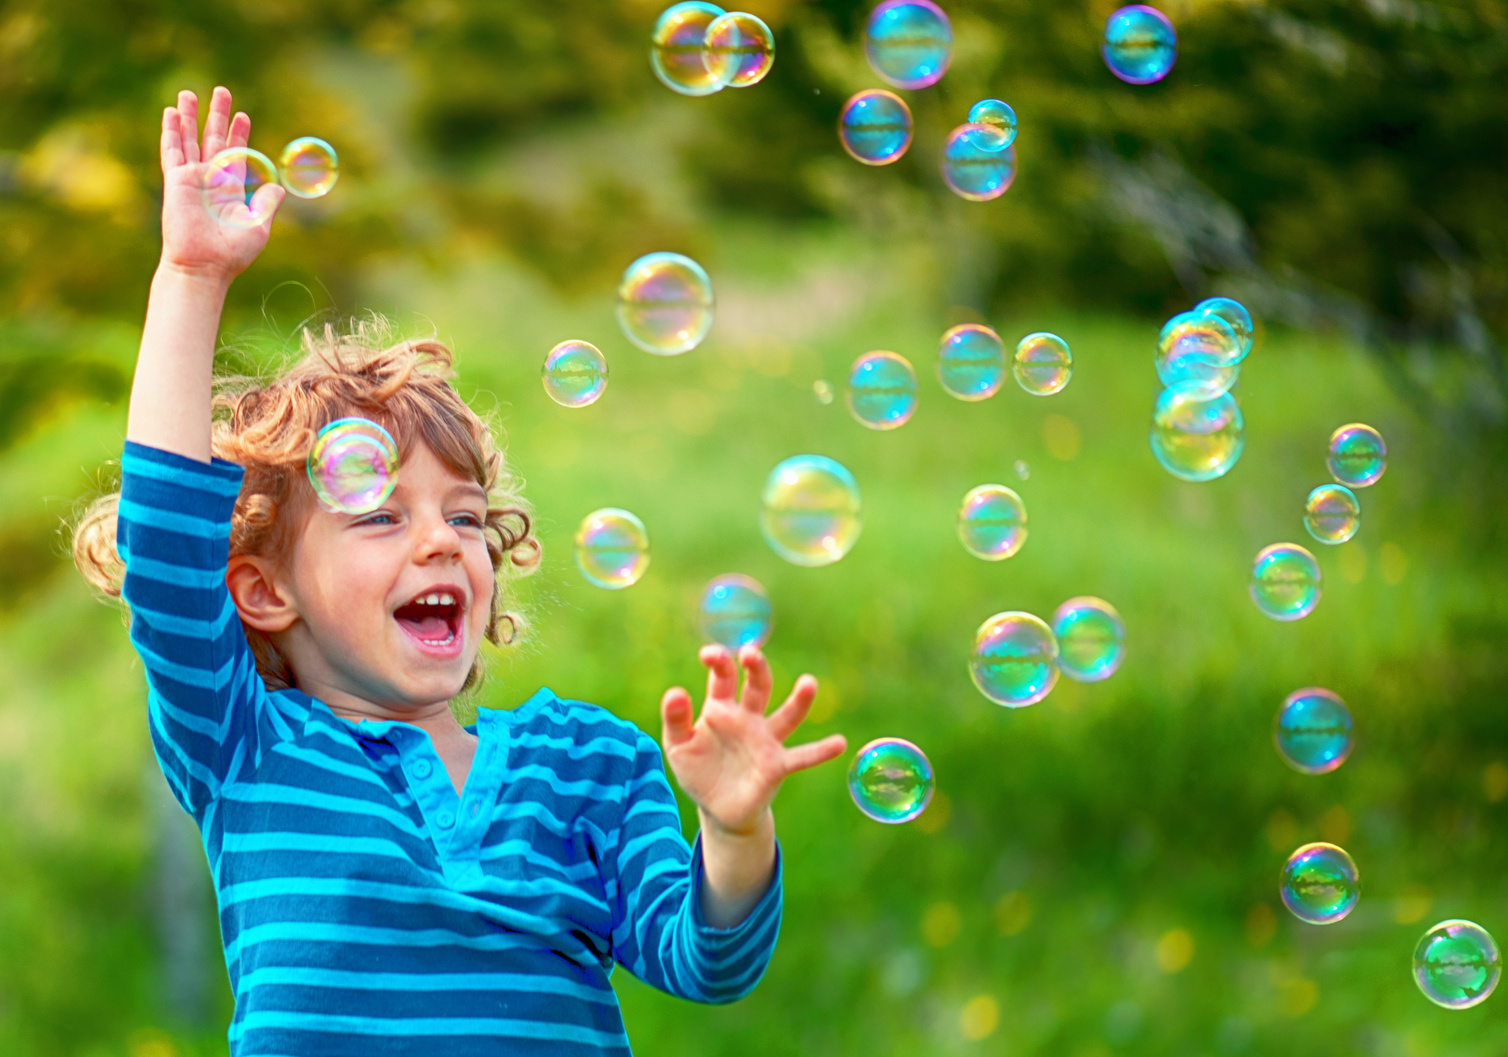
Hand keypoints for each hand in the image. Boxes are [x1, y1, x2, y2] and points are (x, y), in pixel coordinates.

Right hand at [158, 87, 283, 282]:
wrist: (204, 266)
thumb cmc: (232, 253)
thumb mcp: (257, 226)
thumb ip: (266, 203)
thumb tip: (280, 187)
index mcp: (231, 189)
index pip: (236, 153)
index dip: (240, 134)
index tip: (243, 115)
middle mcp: (211, 180)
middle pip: (214, 139)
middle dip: (218, 115)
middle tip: (221, 91)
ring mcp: (192, 178)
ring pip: (190, 139)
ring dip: (189, 116)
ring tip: (188, 93)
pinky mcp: (177, 181)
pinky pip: (173, 151)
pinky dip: (171, 131)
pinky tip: (170, 113)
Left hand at [660, 645, 846, 835]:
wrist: (717, 808)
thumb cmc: (697, 770)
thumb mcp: (677, 746)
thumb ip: (675, 720)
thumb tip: (675, 692)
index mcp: (721, 708)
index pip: (723, 677)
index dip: (718, 662)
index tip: (710, 654)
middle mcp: (748, 718)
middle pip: (757, 686)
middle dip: (756, 668)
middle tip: (750, 654)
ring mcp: (765, 740)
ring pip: (787, 715)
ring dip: (799, 700)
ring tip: (809, 683)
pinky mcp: (776, 765)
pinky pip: (802, 757)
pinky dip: (821, 751)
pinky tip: (839, 743)